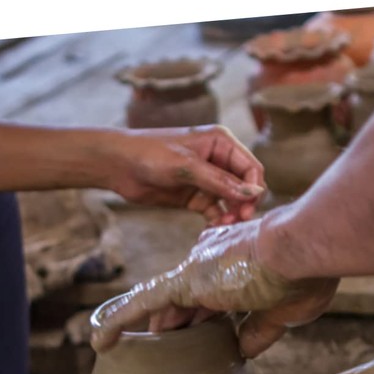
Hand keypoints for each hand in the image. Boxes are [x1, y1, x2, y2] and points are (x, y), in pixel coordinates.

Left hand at [89, 214, 338, 355]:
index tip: (201, 339)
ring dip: (140, 326)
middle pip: (185, 303)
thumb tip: (243, 351)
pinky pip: (142, 304)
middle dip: (171, 327)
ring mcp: (197, 273)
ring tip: (112, 346)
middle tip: (156, 348)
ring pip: (159, 303)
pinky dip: (120, 322)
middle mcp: (214, 266)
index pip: (215, 300)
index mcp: (239, 270)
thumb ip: (260, 331)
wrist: (302, 250)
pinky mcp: (185, 282)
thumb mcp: (284, 313)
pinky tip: (100, 342)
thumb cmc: (305, 276)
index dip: (204, 321)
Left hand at [108, 125, 265, 224]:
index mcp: (221, 143)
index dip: (253, 188)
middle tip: (237, 222)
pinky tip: (212, 230)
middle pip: (244, 186)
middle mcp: (218, 160)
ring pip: (231, 201)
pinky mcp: (195, 196)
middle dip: (244, 204)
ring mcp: (207, 180)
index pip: (250, 167)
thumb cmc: (150, 154)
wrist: (119, 165)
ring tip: (223, 226)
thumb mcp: (187, 166)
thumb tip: (253, 193)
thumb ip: (220, 181)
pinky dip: (217, 220)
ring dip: (231, 214)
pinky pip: (215, 210)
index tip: (247, 208)